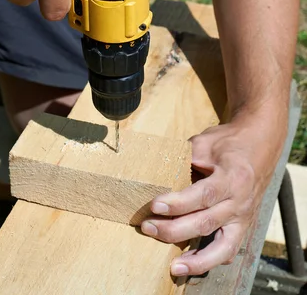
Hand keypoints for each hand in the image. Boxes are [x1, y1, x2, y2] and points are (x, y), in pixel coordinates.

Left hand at [141, 115, 285, 276]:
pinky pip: (228, 251)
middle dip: (174, 229)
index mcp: (233, 176)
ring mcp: (243, 218)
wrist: (259, 145)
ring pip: (222, 247)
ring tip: (173, 266)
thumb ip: (185, 157)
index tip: (154, 206)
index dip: (178, 203)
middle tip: (147, 227)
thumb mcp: (206, 141)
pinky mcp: (243, 227)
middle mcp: (240, 201)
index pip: (203, 195)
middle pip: (206, 222)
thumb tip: (160, 173)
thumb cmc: (228, 142)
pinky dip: (210, 261)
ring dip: (195, 259)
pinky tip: (189, 265)